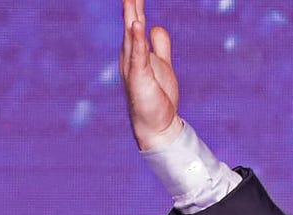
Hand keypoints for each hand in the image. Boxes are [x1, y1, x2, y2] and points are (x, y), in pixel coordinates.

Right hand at [120, 0, 182, 149]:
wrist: (158, 124)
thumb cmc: (158, 95)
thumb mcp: (162, 64)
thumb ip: (160, 45)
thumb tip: (156, 26)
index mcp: (136, 50)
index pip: (135, 21)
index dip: (135, 4)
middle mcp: (130, 55)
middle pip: (131, 23)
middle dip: (130, 5)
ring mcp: (133, 65)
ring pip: (131, 34)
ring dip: (131, 15)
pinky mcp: (139, 77)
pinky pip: (138, 55)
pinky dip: (137, 39)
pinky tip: (138, 25)